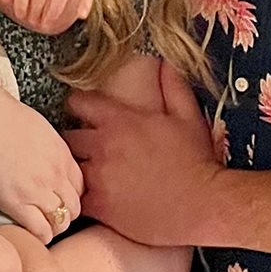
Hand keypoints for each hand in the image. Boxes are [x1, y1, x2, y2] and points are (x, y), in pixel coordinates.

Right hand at [0, 82, 82, 244]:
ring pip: (60, 222)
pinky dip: (38, 236)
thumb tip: (33, 158)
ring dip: (52, 228)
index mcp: (61, 154)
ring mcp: (38, 190)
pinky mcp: (17, 202)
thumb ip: (42, 147)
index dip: (69, 197)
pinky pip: (40, 229)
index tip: (59, 200)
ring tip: (39, 229)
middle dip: (64, 215)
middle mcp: (55, 174)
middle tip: (49, 218)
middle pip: (74, 207)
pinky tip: (29, 234)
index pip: (79, 186)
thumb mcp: (34, 127)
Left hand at [65, 62, 219, 246]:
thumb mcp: (189, 117)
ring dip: (74, 168)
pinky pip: (75, 198)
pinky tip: (91, 198)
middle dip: (74, 140)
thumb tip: (164, 64)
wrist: (203, 204)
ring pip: (68, 168)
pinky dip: (80, 197)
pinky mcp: (100, 206)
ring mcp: (99, 177)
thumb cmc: (197, 161)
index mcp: (120, 121)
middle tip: (85, 147)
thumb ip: (173, 87)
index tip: (82, 111)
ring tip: (86, 173)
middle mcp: (103, 146)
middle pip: (67, 137)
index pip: (79, 103)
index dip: (78, 106)